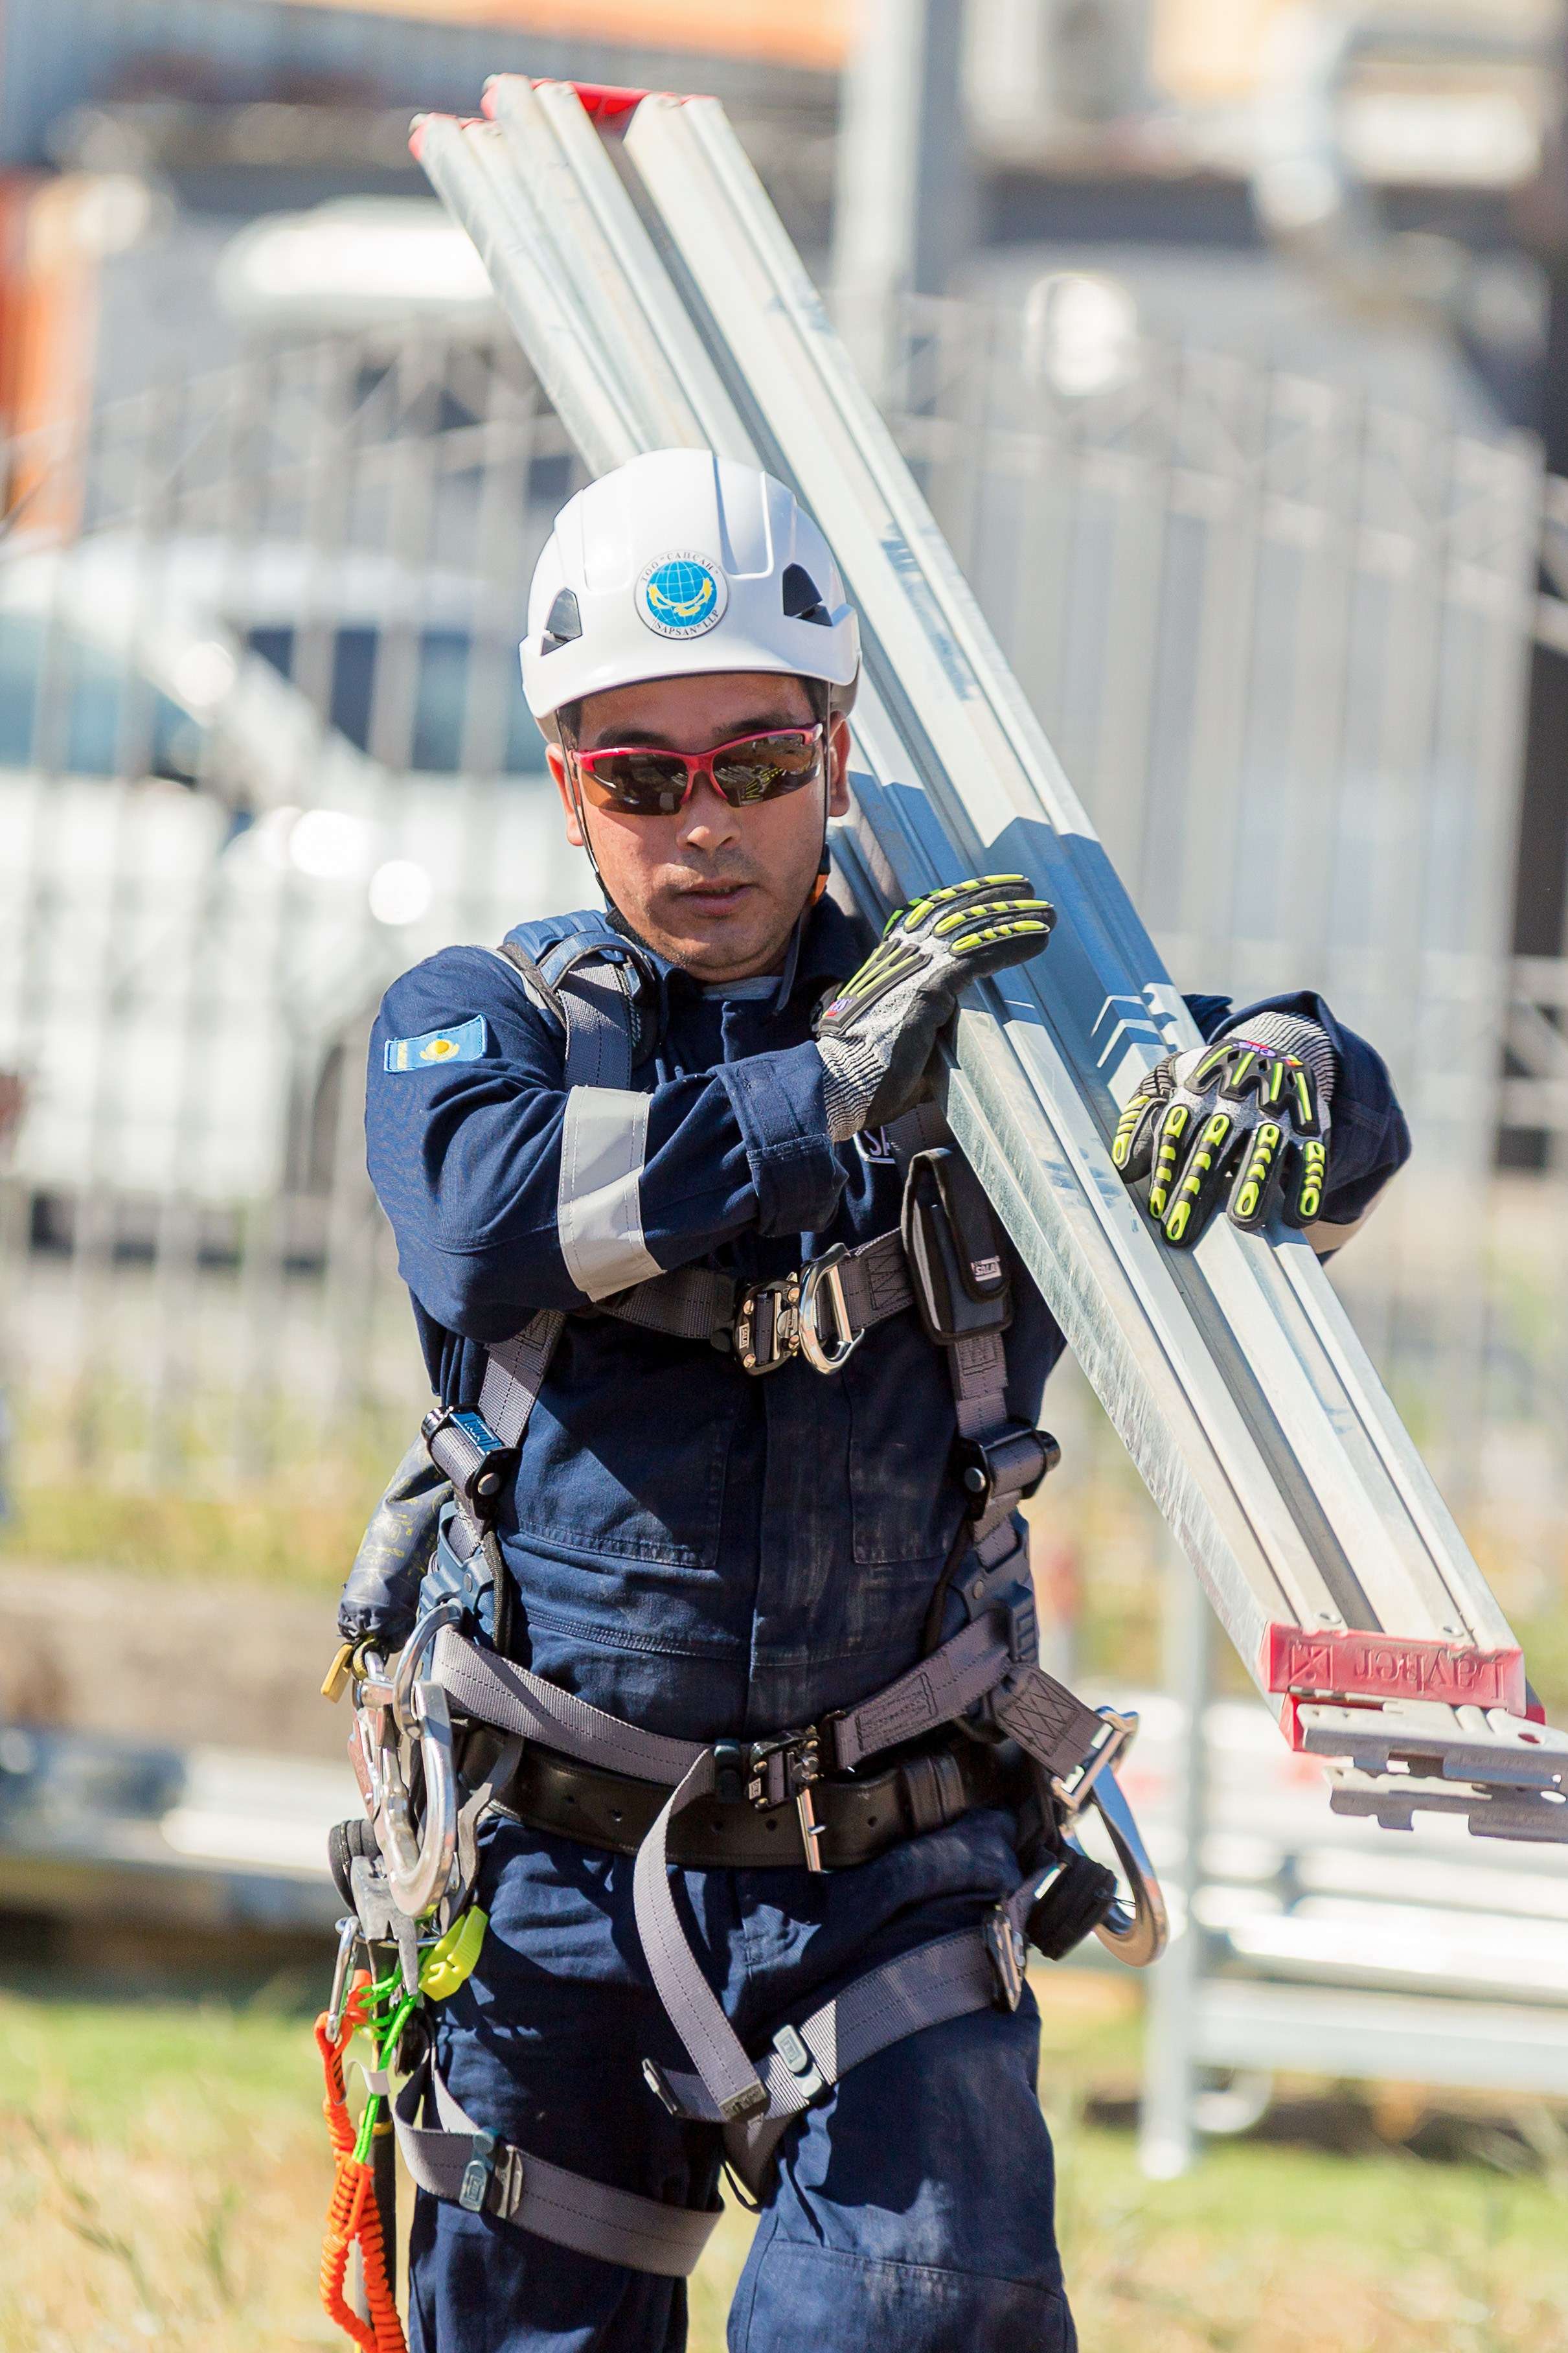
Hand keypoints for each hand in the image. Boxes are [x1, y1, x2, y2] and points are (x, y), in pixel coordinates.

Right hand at [815, 876, 1053, 1140]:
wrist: (835, 1084)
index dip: (961, 898)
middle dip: (994, 897)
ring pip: (972, 929)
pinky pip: (979, 957)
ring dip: (1014, 919)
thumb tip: (943, 1050)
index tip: (990, 890)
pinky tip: (1039, 940)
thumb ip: (925, 1032)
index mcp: (888, 962)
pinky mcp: (928, 990)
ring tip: (1047, 913)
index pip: (928, 915)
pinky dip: (1012, 946)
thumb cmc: (863, 1074)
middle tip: (1027, 890)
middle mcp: (901, 957)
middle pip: (954, 911)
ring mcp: (914, 971)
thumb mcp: (897, 1040)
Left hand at [1111, 1016, 1332, 1247]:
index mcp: (1196, 1091)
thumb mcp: (1166, 1083)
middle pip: (1213, 1148)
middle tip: (1181, 1232)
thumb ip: (1140, 1120)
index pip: (1175, 1132)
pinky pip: (1310, 1157)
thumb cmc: (1205, 1081)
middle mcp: (1235, 1102)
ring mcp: (1274, 1114)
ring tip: (1244, 1222)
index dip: (1166, 1170)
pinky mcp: (1308, 1128)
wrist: (1269, 1048)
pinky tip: (1298, 1218)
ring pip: (1263, 1151)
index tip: (1157, 1210)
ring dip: (1254, 1185)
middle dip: (1196, 1191)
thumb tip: (1123, 1168)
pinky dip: (1307, 1186)